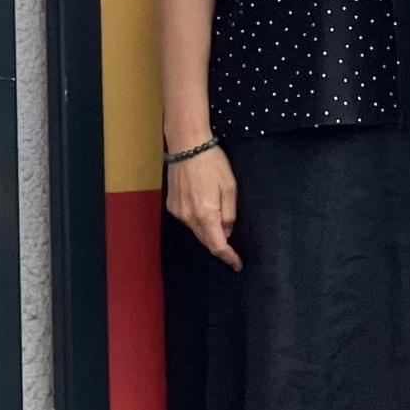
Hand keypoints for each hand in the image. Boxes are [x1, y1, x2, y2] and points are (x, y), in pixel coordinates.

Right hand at [166, 148, 240, 269]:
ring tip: (218, 216)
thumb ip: (230, 213)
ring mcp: (178, 212)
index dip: (228, 257)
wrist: (187, 145)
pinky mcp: (171, 205)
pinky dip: (198, 220)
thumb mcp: (230, 187)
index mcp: (206, 214)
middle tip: (232, 245)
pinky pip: (187, 220)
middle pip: (206, 240)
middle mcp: (188, 217)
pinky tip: (203, 206)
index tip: (237, 264)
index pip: (218, 245)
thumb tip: (227, 231)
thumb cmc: (211, 162)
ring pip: (196, 230)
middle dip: (219, 244)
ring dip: (208, 230)